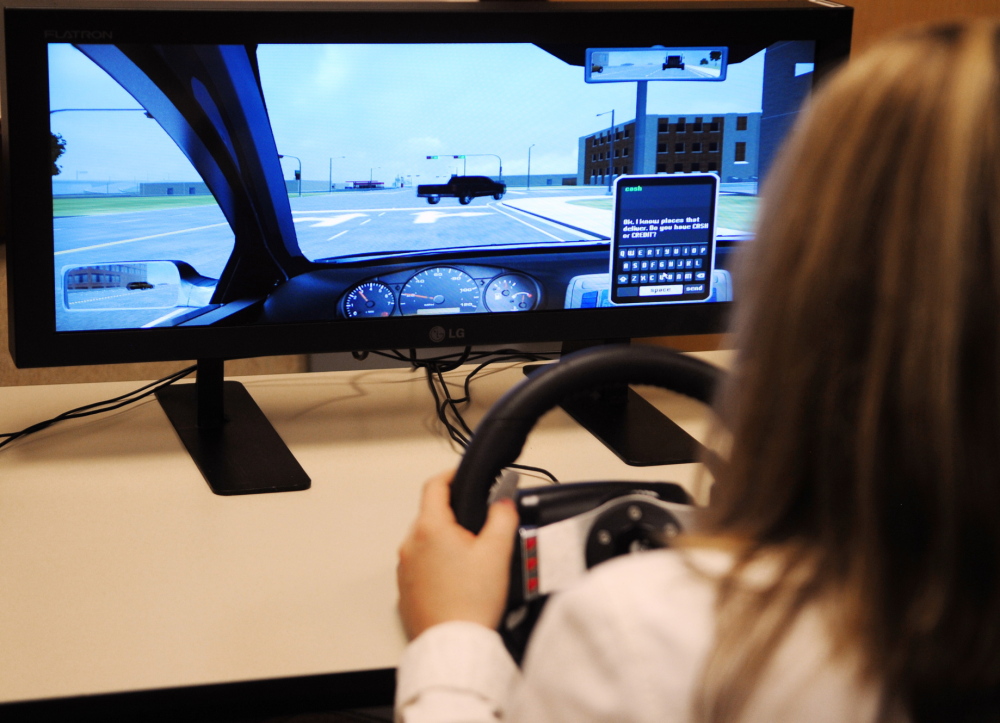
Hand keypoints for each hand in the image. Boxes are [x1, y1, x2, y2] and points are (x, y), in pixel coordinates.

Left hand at [397, 470, 519, 640]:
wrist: (454, 645)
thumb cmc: (471, 602)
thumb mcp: (498, 551)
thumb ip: (503, 516)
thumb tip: (503, 501)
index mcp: (430, 528)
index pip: (435, 485)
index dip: (452, 475)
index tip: (464, 476)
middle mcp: (410, 545)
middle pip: (431, 515)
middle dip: (455, 516)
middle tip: (481, 528)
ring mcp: (405, 569)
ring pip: (426, 542)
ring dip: (446, 543)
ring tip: (473, 562)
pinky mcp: (406, 591)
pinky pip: (421, 567)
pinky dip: (438, 566)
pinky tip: (459, 582)